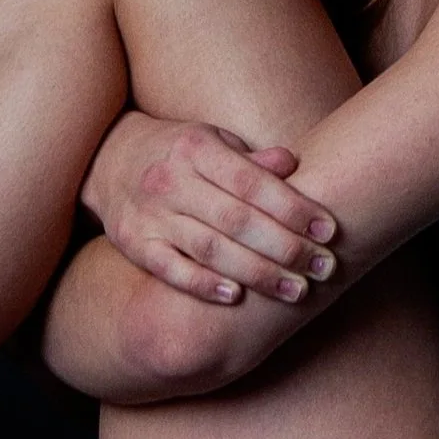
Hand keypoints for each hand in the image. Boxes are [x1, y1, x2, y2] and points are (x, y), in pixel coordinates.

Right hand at [79, 113, 338, 305]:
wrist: (110, 159)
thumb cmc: (180, 151)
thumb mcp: (213, 141)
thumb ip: (251, 159)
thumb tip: (294, 163)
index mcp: (197, 148)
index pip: (252, 182)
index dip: (293, 208)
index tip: (329, 230)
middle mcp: (171, 180)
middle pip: (236, 220)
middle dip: (285, 247)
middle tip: (324, 267)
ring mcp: (150, 214)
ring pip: (210, 249)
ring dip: (257, 273)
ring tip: (296, 290)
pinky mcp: (135, 244)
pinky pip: (170, 269)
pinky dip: (202, 284)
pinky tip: (235, 298)